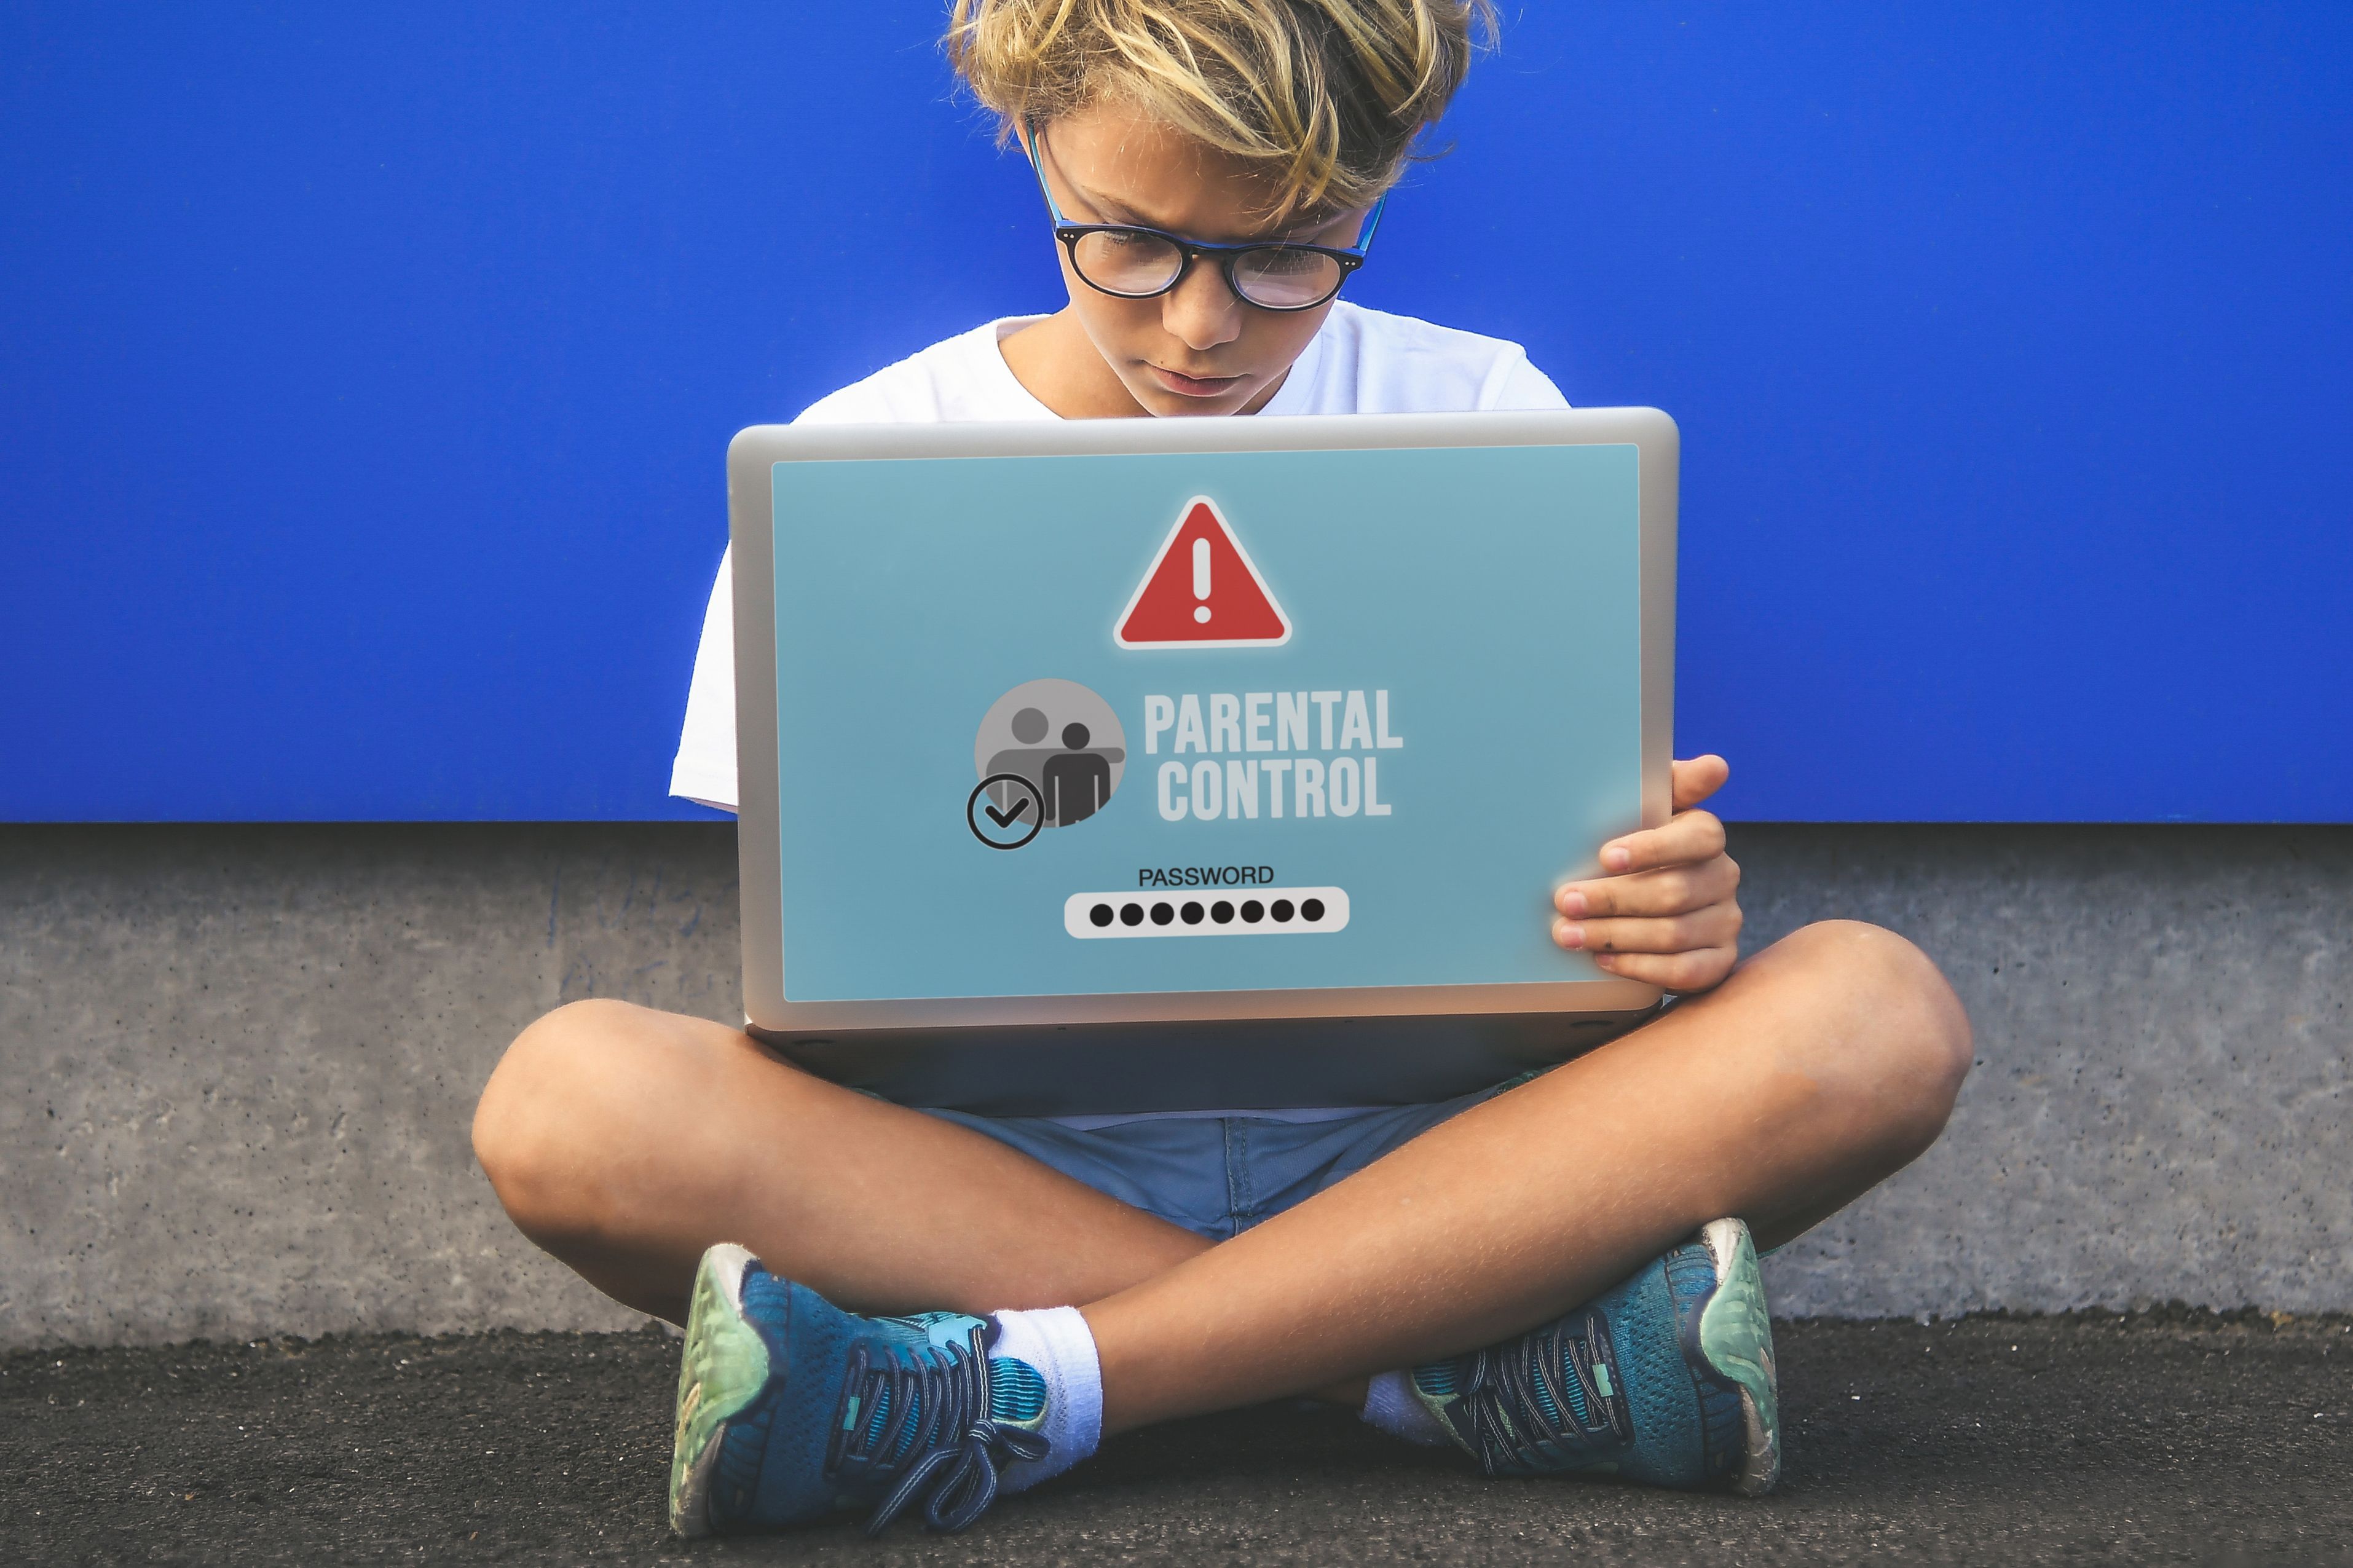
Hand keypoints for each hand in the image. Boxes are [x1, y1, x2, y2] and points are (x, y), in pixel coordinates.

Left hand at [1551, 755, 1741, 993]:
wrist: (1649, 903)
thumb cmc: (1637, 847)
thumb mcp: (1646, 809)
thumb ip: (1673, 784)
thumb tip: (1715, 767)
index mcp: (1706, 837)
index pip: (1699, 838)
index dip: (1653, 848)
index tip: (1606, 856)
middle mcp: (1723, 877)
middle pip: (1674, 892)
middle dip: (1613, 899)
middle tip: (1566, 902)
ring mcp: (1724, 921)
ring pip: (1674, 934)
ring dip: (1615, 936)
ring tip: (1570, 933)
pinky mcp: (1719, 960)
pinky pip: (1685, 971)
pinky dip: (1640, 966)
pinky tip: (1605, 959)